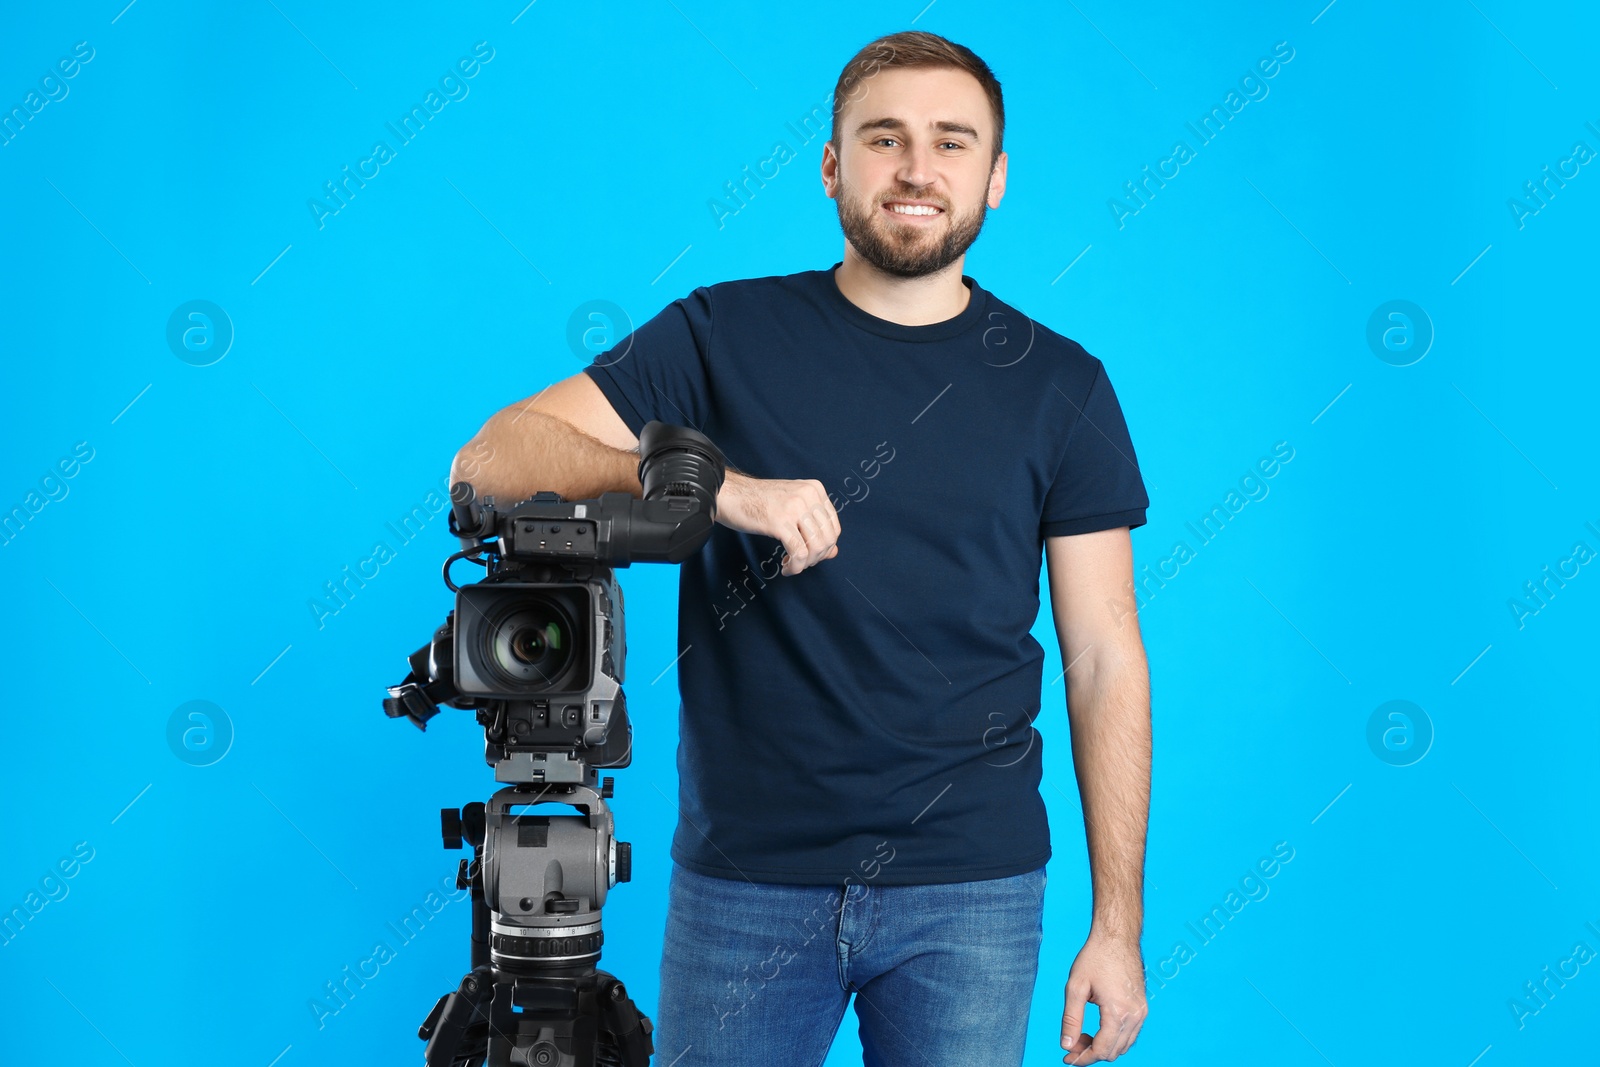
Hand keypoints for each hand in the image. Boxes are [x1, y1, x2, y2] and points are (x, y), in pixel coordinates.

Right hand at [716, 470, 839, 575]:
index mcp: (815, 489)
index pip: (833, 526)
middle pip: (827, 538)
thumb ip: (813, 527)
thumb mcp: (792, 508)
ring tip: (792, 565)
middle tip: (801, 562)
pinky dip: (795, 566)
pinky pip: (798, 553)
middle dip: (816, 557)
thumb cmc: (757, 501)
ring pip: (815, 547)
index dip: (825, 547)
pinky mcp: (780, 522)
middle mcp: (808, 496)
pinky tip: (786, 567)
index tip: (811, 555)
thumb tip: (833, 553)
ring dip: (805, 563)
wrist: (729, 494)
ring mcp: (795, 508)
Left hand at [1060, 931, 1147, 1062]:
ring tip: (1082, 1035)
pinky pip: (1130, 1034)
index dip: (1083, 1057)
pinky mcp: (1143, 1007)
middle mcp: (1135, 1016)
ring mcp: (1142, 1012)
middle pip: (1113, 1051)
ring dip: (1103, 1047)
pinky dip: (1114, 1038)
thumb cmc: (1095, 957)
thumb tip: (1066, 1046)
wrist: (1117, 937)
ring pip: (1123, 1045)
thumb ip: (1071, 1019)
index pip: (1102, 1050)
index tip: (1067, 1058)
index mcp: (1118, 1012)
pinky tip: (1097, 1029)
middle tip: (1071, 1044)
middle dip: (1091, 1052)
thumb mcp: (1075, 987)